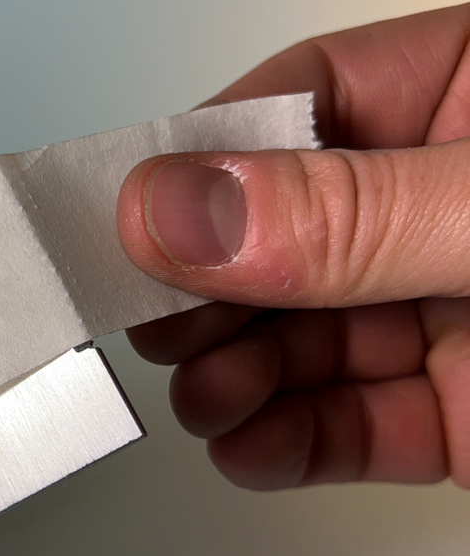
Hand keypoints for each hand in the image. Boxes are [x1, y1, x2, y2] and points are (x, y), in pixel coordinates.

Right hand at [116, 3, 469, 488]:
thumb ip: (352, 217)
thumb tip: (182, 209)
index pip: (301, 108)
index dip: (201, 164)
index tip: (119, 217)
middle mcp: (443, 206)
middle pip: (279, 235)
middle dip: (207, 291)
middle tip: (153, 324)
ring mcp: (450, 312)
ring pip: (302, 340)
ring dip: (236, 377)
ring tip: (208, 398)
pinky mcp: (462, 414)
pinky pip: (351, 426)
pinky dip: (290, 444)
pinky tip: (251, 447)